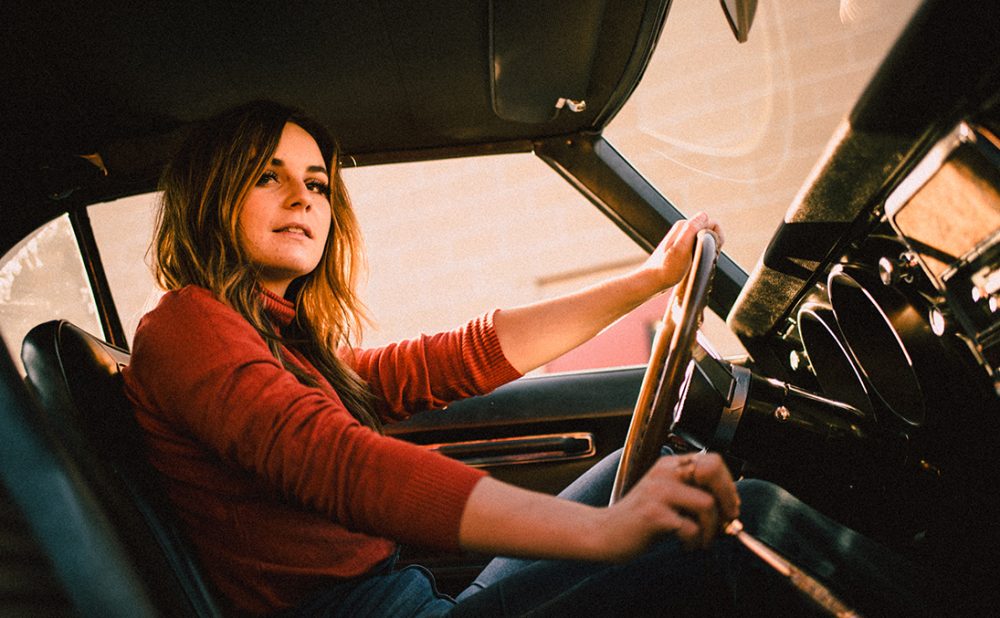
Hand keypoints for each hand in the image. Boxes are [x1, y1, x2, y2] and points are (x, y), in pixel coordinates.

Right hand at [596, 452, 739, 559]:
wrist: (604, 532)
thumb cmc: (639, 519)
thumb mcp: (667, 497)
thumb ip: (693, 494)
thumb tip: (730, 508)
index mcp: (669, 465)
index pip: (713, 460)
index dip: (728, 484)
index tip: (729, 506)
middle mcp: (664, 472)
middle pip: (712, 471)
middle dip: (727, 500)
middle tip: (725, 523)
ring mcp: (658, 492)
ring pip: (707, 503)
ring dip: (712, 529)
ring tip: (701, 541)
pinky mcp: (654, 514)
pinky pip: (691, 528)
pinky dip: (695, 542)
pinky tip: (685, 545)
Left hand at [633, 212, 723, 296]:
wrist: (651, 280)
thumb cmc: (666, 268)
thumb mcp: (681, 248)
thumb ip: (692, 229)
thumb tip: (704, 216)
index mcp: (683, 226)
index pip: (710, 222)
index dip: (716, 236)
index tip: (714, 250)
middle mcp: (682, 230)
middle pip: (708, 230)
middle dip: (713, 242)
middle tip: (707, 258)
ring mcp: (681, 239)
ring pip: (704, 239)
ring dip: (708, 249)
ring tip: (700, 262)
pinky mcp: (681, 248)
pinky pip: (698, 247)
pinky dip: (701, 254)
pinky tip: (696, 264)